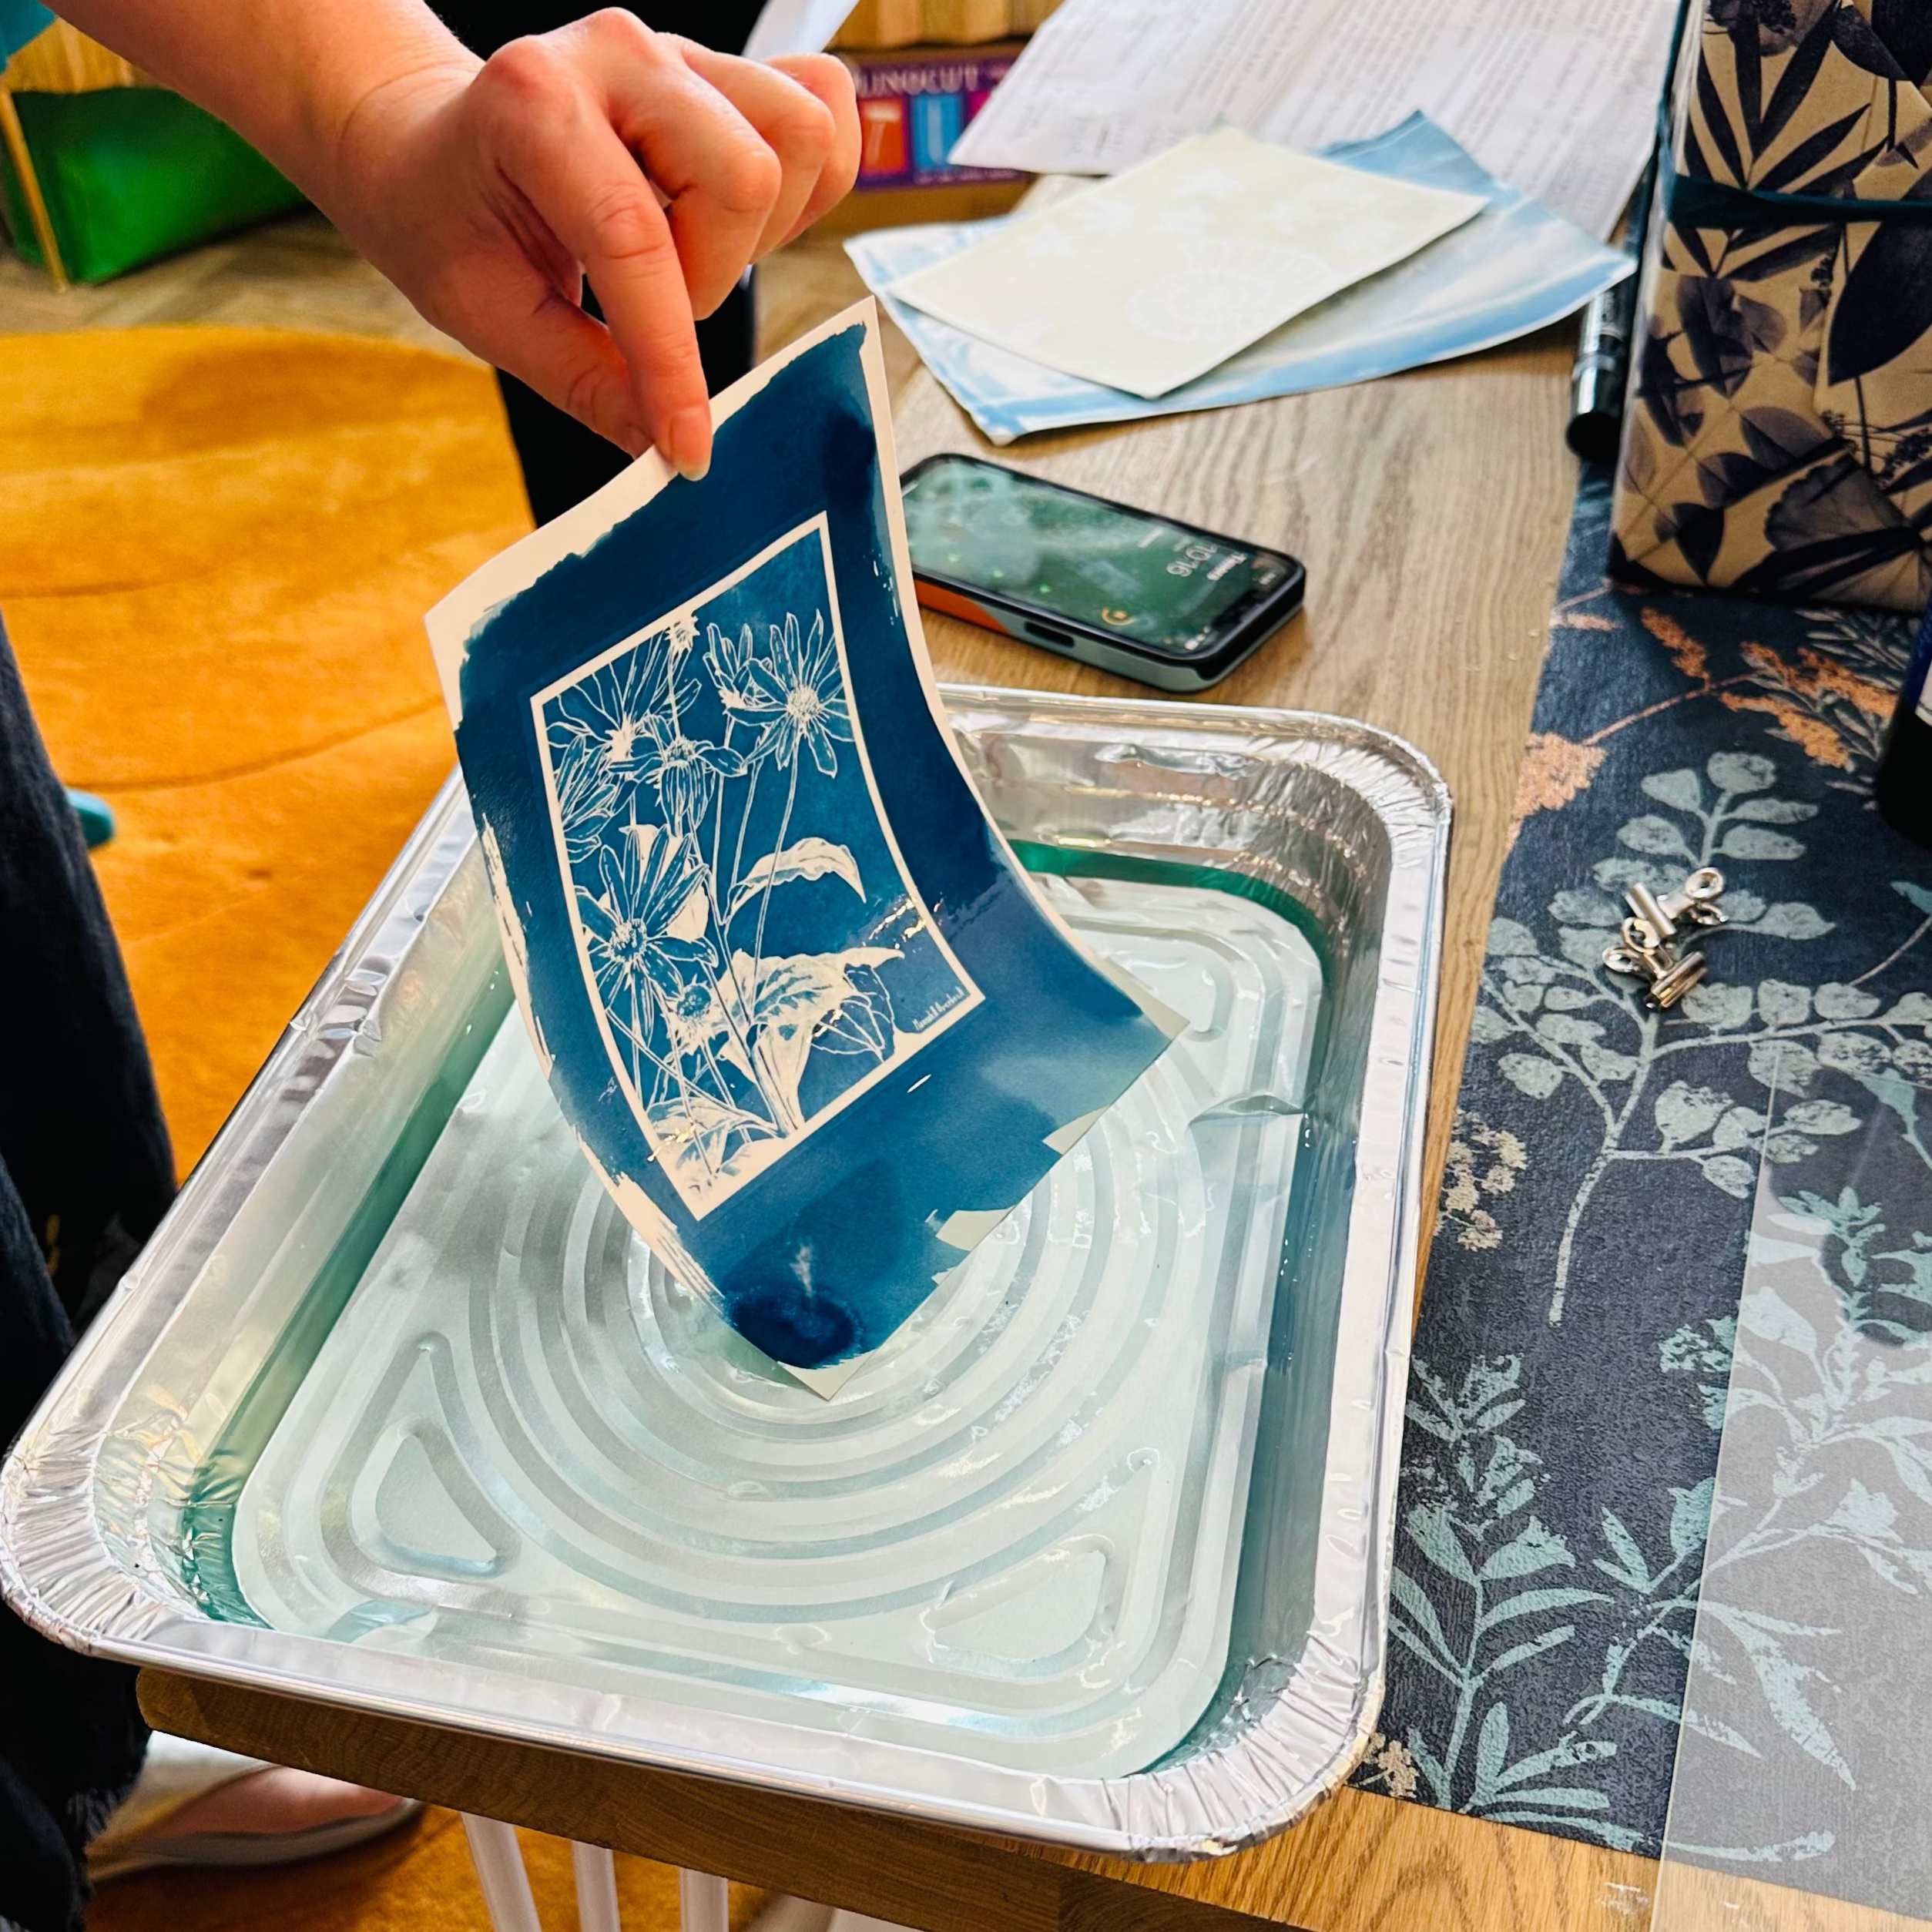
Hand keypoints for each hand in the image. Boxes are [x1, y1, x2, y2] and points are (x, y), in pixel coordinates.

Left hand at [329, 12, 858, 477]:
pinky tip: (740, 227)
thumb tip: (664, 447)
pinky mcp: (722, 68)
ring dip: (764, 233)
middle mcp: (615, 54)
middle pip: (745, 177)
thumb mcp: (487, 315)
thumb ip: (583, 381)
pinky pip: (824, 112)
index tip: (690, 447)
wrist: (427, 142)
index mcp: (531, 103)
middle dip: (716, 275)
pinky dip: (806, 185)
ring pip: (800, 139)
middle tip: (662, 306)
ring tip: (696, 259)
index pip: (633, 239)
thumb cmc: (447, 220)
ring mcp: (678, 51)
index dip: (672, 359)